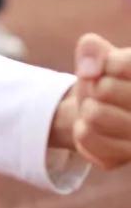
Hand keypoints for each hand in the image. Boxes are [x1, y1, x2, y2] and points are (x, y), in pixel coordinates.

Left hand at [50, 35, 130, 169]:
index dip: (106, 64)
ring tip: (101, 111)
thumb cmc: (110, 80)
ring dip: (87, 109)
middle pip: (105, 90)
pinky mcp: (125, 158)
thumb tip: (89, 71)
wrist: (108, 117)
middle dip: (94, 87)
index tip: (113, 71)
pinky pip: (84, 136)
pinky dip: (82, 129)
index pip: (120, 65)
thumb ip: (93, 49)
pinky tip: (99, 130)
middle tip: (105, 94)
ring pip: (93, 114)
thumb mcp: (102, 57)